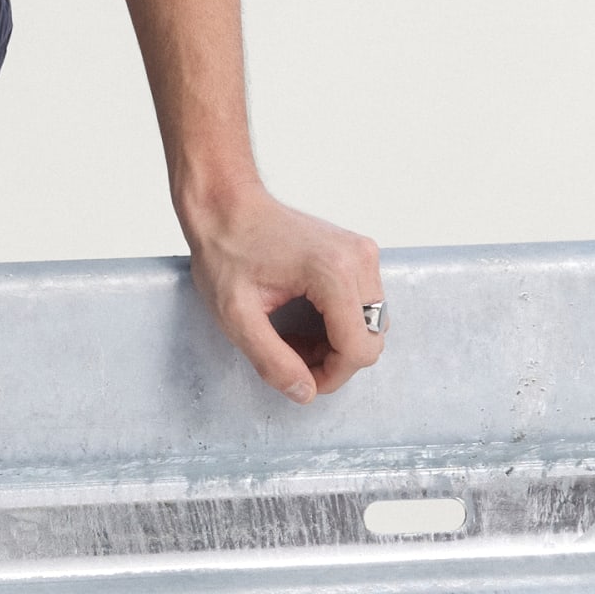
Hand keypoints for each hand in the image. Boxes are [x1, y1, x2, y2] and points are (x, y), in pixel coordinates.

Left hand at [182, 180, 383, 402]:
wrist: (224, 202)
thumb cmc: (225, 248)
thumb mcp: (236, 314)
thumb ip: (271, 361)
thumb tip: (305, 393)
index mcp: (333, 272)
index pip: (358, 350)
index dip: (330, 376)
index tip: (299, 376)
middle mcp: (358, 258)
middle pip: (370, 339)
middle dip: (333, 360)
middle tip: (289, 353)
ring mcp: (362, 251)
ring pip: (370, 325)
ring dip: (337, 342)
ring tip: (292, 336)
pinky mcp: (357, 251)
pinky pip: (364, 305)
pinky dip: (340, 322)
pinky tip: (305, 319)